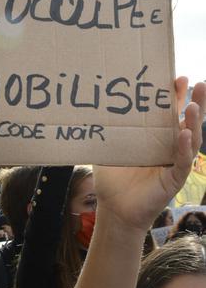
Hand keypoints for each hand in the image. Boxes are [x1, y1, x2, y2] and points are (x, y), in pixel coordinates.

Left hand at [94, 77, 205, 232]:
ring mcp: (175, 164)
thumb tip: (93, 111)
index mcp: (158, 139)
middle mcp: (171, 149)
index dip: (176, 96)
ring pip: (191, 140)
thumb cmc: (113, 181)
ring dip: (193, 122)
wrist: (114, 210)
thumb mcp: (109, 150)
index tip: (177, 77)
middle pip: (188, 122)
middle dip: (196, 103)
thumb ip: (108, 132)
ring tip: (192, 106)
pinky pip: (183, 162)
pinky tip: (183, 134)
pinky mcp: (174, 179)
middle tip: (200, 84)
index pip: (171, 114)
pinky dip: (183, 148)